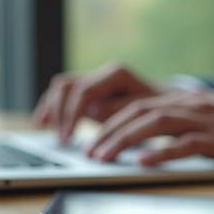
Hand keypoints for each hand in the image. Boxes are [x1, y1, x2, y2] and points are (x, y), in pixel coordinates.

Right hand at [33, 61, 160, 143]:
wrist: (170, 106)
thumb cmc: (160, 111)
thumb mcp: (144, 114)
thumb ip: (119, 110)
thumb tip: (92, 109)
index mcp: (117, 74)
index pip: (84, 90)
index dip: (72, 114)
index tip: (68, 137)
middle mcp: (103, 74)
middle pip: (68, 86)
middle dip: (59, 112)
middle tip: (60, 140)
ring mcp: (96, 82)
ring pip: (63, 87)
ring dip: (51, 107)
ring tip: (44, 128)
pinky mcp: (91, 93)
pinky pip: (65, 95)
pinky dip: (53, 107)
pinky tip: (44, 122)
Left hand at [85, 89, 213, 171]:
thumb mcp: (206, 120)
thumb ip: (178, 126)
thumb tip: (144, 142)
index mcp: (185, 100)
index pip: (137, 104)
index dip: (108, 119)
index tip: (88, 137)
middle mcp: (190, 105)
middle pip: (139, 112)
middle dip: (108, 132)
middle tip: (88, 152)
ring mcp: (205, 121)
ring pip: (155, 124)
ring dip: (124, 140)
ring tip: (104, 157)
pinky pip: (185, 145)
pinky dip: (161, 153)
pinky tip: (143, 163)